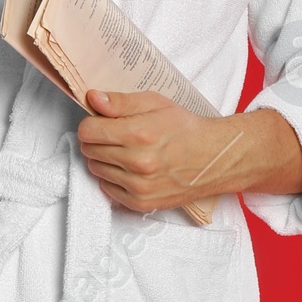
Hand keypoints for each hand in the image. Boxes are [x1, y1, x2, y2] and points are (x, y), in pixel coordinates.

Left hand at [77, 89, 301, 212]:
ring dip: (104, 159)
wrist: (214, 158)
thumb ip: (121, 101)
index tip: (102, 121)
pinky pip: (107, 189)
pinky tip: (129, 168)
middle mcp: (138, 163)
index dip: (92, 123)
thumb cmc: (186, 129)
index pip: (88, 131)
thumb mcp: (156, 104)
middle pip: (89, 150)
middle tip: (116, 135)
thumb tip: (93, 98)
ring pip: (95, 169)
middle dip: (98, 139)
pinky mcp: (141, 203)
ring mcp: (139, 187)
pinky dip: (113, 178)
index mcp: (139, 134)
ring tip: (126, 151)